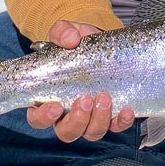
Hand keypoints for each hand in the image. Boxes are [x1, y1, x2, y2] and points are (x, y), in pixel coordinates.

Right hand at [25, 20, 135, 141]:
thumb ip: (63, 32)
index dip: (43, 117)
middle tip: (86, 99)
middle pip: (66, 132)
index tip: (56, 106)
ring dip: (98, 120)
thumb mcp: (67, 33)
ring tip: (105, 97)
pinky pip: (116, 127)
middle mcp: (67, 114)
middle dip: (77, 120)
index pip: (38, 118)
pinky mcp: (111, 116)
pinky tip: (127, 110)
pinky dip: (121, 122)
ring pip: (90, 133)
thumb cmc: (77, 44)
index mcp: (48, 98)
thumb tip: (70, 39)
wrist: (101, 44)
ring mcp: (90, 117)